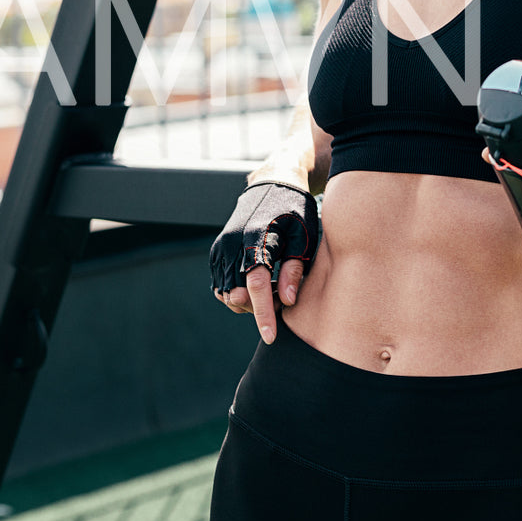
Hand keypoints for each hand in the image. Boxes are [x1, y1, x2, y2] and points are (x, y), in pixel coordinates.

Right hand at [209, 182, 318, 343]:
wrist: (273, 183)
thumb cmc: (296, 211)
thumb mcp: (304, 237)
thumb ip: (295, 269)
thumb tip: (288, 302)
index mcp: (257, 239)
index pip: (256, 286)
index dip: (263, 315)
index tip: (271, 337)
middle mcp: (232, 244)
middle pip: (239, 294)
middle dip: (259, 308)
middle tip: (283, 302)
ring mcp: (221, 248)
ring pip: (227, 292)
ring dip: (248, 302)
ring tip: (273, 291)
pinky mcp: (217, 251)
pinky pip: (221, 284)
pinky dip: (238, 292)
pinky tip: (259, 287)